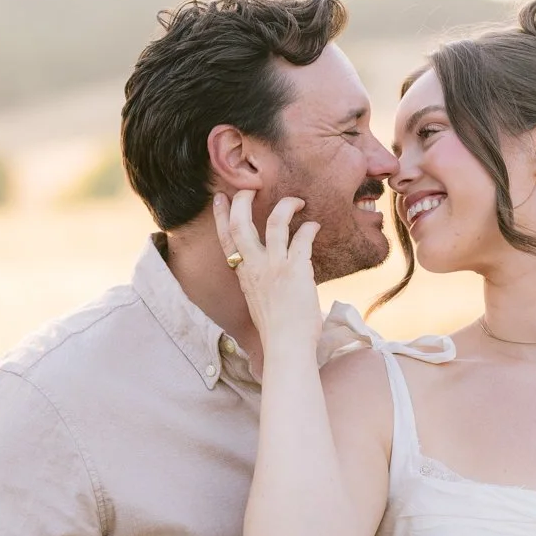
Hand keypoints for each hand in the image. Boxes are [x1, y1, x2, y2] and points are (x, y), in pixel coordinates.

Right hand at [214, 190, 321, 350]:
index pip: (226, 240)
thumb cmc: (276, 331)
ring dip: (286, 205)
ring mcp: (274, 267)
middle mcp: (255, 267)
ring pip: (275, 222)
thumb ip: (259, 282)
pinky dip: (310, 228)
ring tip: (298, 201)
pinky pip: (302, 238)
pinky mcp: (296, 270)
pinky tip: (315, 226)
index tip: (221, 198)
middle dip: (245, 199)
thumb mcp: (258, 302)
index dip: (221, 216)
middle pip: (241, 223)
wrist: (286, 347)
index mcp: (244, 275)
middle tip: (254, 188)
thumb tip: (269, 275)